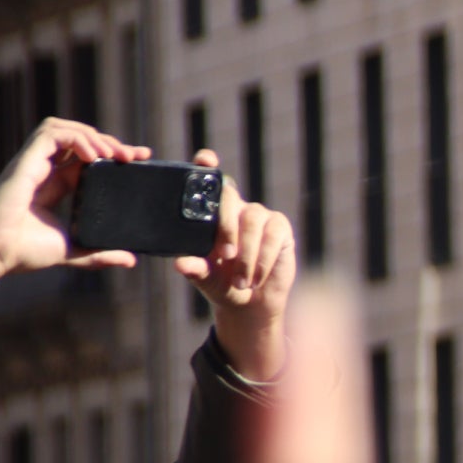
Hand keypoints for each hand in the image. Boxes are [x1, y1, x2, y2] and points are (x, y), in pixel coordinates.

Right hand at [0, 118, 150, 313]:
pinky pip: (50, 134)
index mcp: (56, 185)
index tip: (140, 158)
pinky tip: (94, 156)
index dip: (112, 153)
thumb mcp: (75, 251)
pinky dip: (76, 138)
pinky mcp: (25, 161)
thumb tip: (131, 259)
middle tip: (134, 156)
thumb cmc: (25, 252)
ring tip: (113, 154)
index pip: (87, 159)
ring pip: (63, 129)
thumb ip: (101, 254)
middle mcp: (45, 170)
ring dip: (92, 135)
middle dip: (108, 141)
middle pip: (79, 139)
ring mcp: (34, 163)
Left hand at [176, 150, 295, 380]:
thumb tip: (181, 264)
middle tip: (225, 256)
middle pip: (231, 198)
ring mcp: (261, 216)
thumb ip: (195, 269)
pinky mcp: (281, 230)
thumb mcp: (204, 277)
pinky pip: (273, 236)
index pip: (210, 180)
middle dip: (227, 227)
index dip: (207, 165)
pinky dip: (263, 259)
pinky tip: (256, 277)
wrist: (251, 303)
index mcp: (213, 212)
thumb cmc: (221, 284)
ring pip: (253, 220)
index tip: (205, 160)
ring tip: (241, 281)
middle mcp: (237, 207)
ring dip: (247, 253)